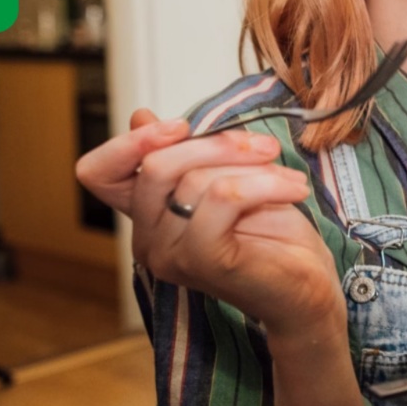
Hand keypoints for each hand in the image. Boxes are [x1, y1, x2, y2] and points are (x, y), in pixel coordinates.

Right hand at [76, 109, 342, 336]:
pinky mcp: (204, 260)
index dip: (128, 141)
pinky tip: (293, 190)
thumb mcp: (226, 179)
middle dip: (216, 143)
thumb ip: (187, 154)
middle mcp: (149, 240)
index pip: (98, 173)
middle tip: (266, 147)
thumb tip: (140, 115)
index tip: (180, 125)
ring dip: (253, 166)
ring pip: (194, 179)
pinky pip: (222, 197)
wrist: (308, 290)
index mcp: (148, 216)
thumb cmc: (273, 238)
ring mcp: (172, 254)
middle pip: (155, 165)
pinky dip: (264, 183)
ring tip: (289, 179)